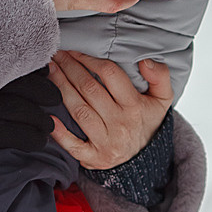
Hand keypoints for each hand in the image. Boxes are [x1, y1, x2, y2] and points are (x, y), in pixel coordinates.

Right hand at [0, 67, 64, 168]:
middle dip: (48, 93)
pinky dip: (33, 138)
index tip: (43, 71)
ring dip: (43, 119)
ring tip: (48, 124)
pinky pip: (18, 136)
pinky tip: (36, 140)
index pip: (19, 61)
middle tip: (53, 98)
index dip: (37, 67)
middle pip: (30, 86)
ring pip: (29, 111)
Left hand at [48, 54, 173, 170]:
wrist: (144, 160)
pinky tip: (48, 116)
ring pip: (78, 110)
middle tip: (57, 54)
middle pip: (89, 89)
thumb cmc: (146, 122)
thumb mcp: (162, 99)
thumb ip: (160, 76)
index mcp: (134, 106)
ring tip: (50, 70)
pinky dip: (59, 133)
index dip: (90, 59)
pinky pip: (73, 145)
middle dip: (70, 68)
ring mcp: (105, 142)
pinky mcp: (93, 157)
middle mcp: (119, 123)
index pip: (110, 75)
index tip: (76, 50)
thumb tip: (145, 61)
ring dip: (61, 87)